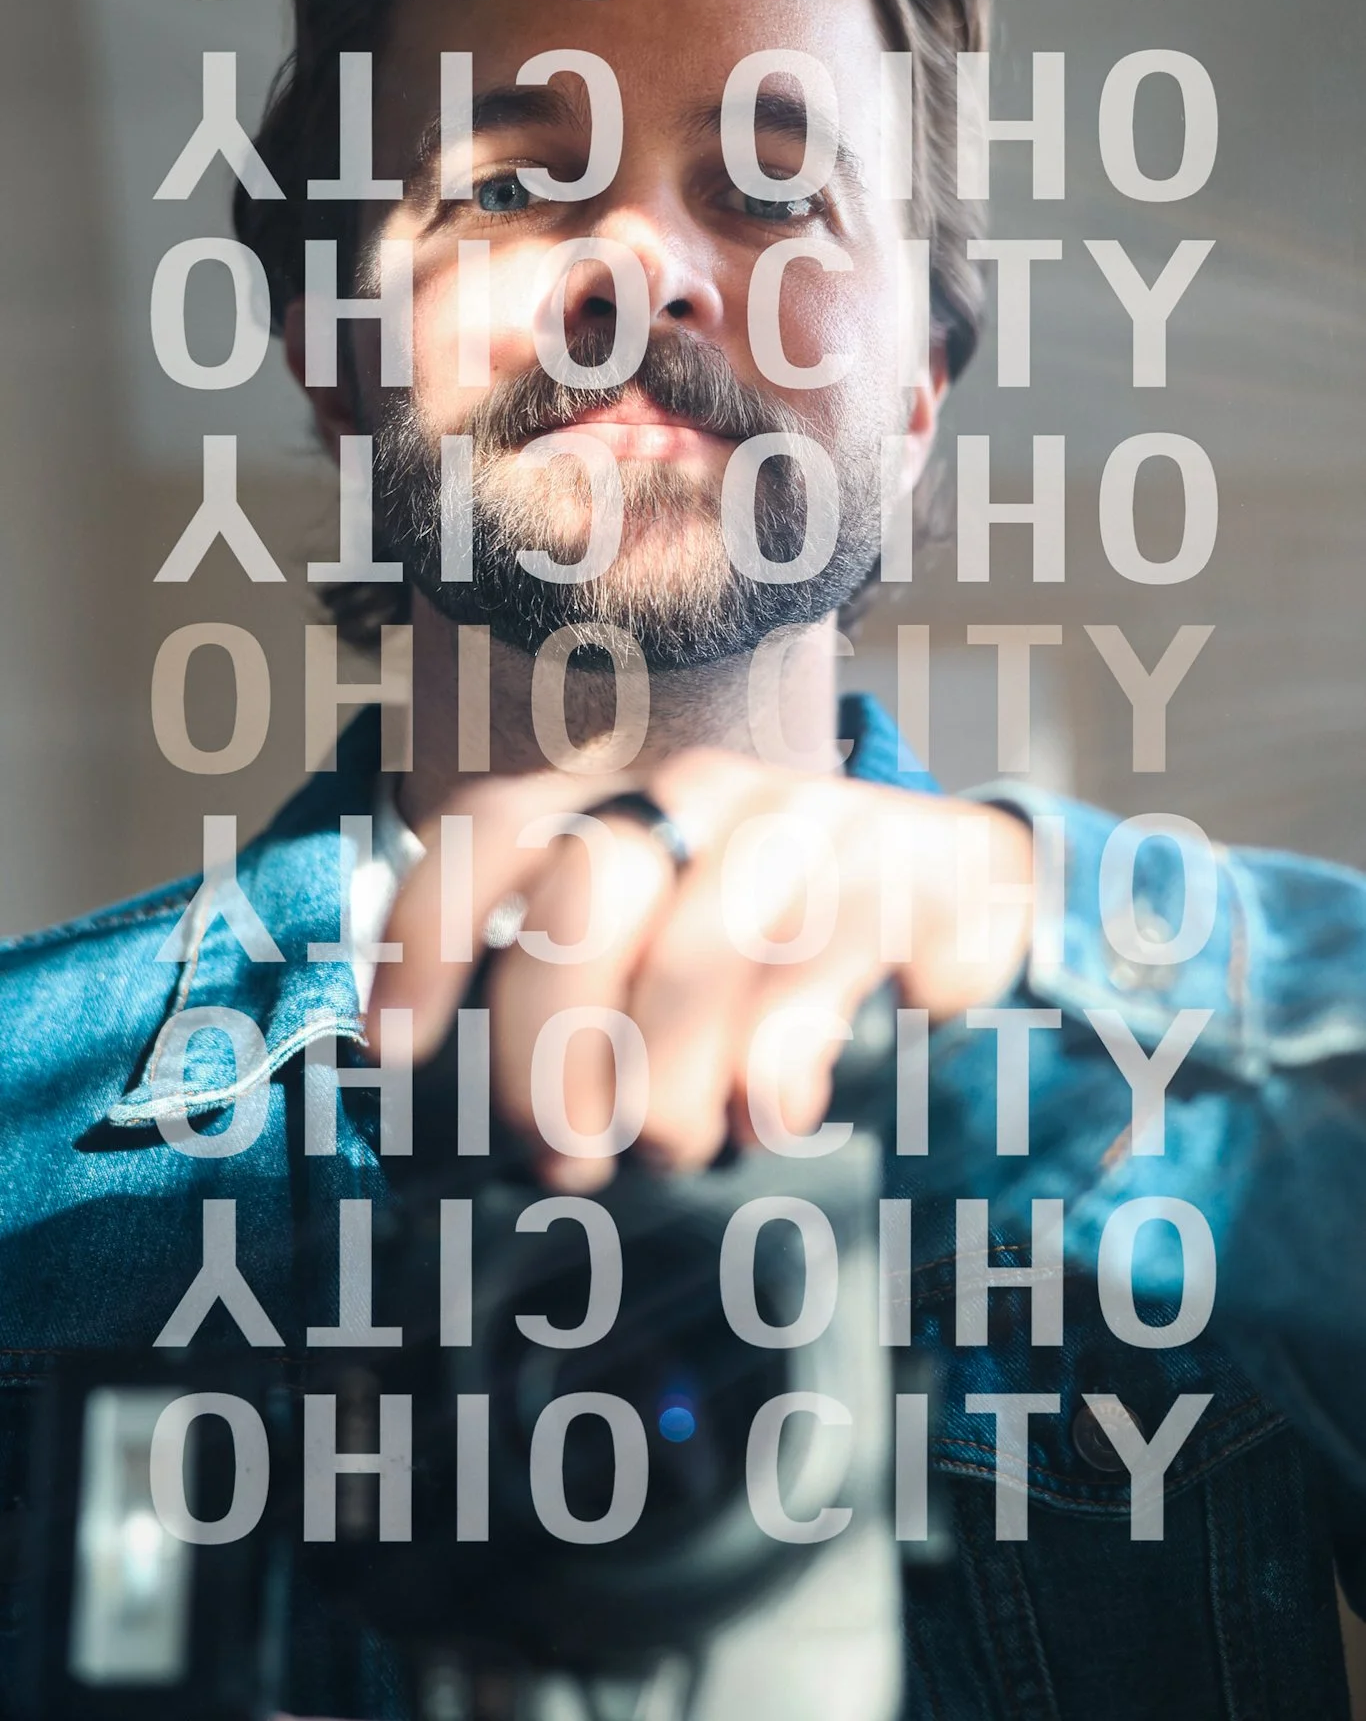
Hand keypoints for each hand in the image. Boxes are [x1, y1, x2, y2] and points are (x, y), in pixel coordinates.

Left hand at [369, 751, 1034, 1191]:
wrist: (974, 905)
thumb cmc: (781, 960)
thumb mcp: (663, 963)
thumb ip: (576, 997)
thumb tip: (465, 1103)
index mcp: (625, 801)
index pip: (495, 829)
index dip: (428, 931)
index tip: (392, 1048)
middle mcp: (706, 791)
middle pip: (589, 894)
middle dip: (553, 1043)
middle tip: (563, 1150)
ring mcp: (809, 819)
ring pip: (695, 953)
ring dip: (669, 1082)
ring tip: (677, 1145)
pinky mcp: (908, 867)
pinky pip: (814, 979)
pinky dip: (775, 1071)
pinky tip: (776, 1112)